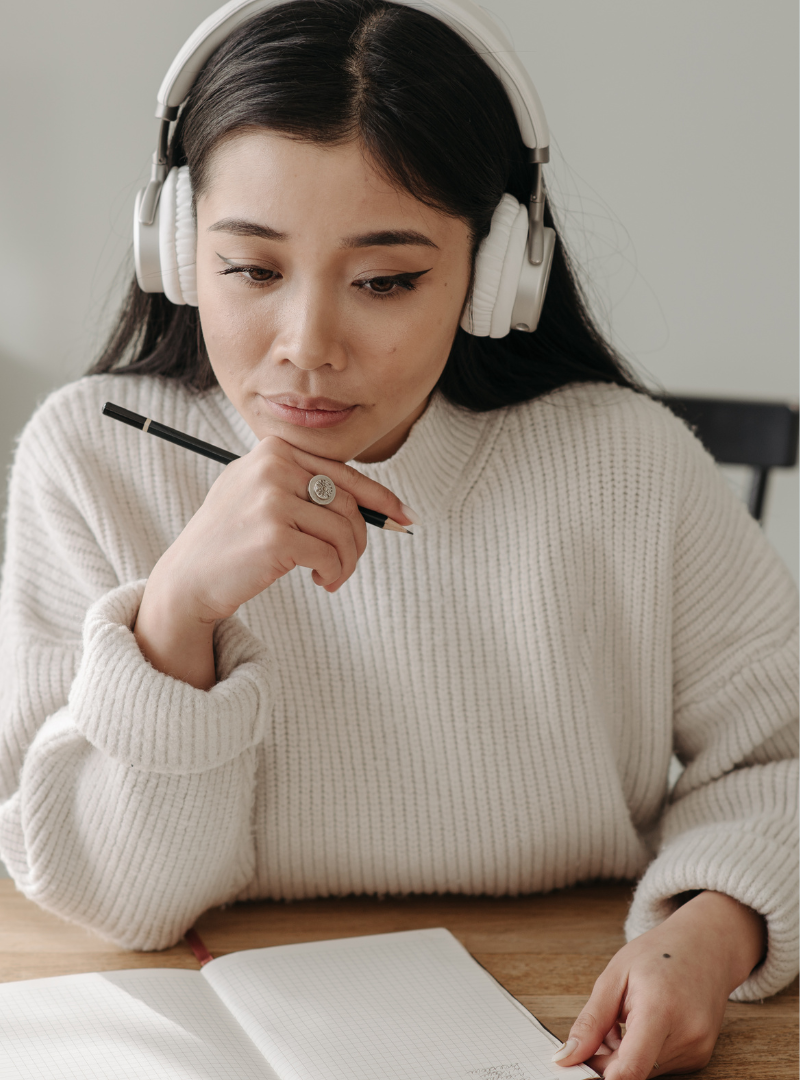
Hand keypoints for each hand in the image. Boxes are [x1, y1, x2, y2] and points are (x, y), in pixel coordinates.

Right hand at [134, 435, 412, 687]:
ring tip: (330, 576)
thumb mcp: (263, 495)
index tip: (403, 515)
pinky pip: (330, 554)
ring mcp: (272, 499)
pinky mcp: (274, 535)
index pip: (343, 472)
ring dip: (346, 562)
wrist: (188, 578)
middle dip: (357, 540)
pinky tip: (320, 581)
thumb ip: (309, 487)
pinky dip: (333, 573)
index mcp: (274, 450)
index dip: (380, 497)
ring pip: (344, 531)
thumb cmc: (233, 540)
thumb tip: (378, 502)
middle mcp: (273, 467)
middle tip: (344, 565)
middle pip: (348, 503)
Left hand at [553, 890, 765, 1077]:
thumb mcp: (615, 976)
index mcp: (661, 1010)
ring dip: (623, 1056)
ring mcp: (697, 1050)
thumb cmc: (658, 953)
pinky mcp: (700, 1057)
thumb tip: (566, 1058)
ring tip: (624, 1018)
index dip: (599, 1076)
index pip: (630, 1069)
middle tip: (600, 1028)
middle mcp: (686, 1037)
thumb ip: (591, 1021)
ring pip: (644, 1072)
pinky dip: (642, 1054)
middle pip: (633, 1072)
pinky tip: (642, 1025)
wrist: (706, 946)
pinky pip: (659, 1066)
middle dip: (605, 1061)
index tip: (577, 1068)